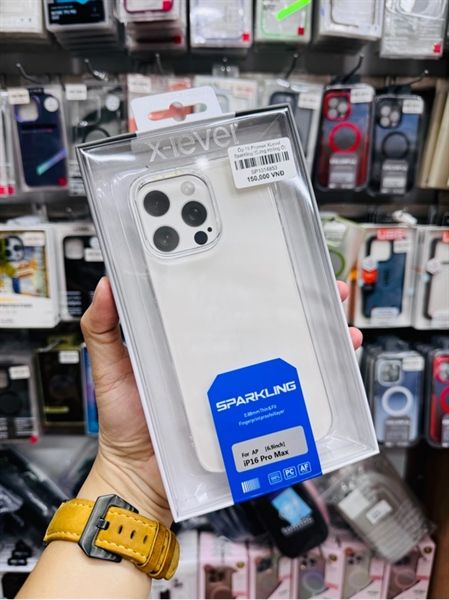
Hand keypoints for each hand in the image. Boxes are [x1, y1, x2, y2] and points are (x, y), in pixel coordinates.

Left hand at [79, 277, 361, 524]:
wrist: (144, 476)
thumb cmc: (126, 423)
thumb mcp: (110, 370)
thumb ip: (103, 329)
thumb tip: (106, 286)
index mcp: (190, 339)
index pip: (221, 300)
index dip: (242, 277)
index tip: (260, 254)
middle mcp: (220, 356)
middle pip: (262, 319)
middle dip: (293, 296)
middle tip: (313, 277)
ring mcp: (239, 381)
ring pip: (284, 348)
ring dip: (313, 327)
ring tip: (333, 308)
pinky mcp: (251, 408)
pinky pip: (288, 388)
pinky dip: (315, 373)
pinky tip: (333, 358)